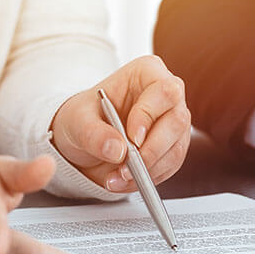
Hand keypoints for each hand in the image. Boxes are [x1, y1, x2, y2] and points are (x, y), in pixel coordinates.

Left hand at [51, 55, 190, 192]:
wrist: (84, 139)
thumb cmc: (83, 118)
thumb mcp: (77, 121)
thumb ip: (94, 133)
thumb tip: (117, 150)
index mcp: (148, 73)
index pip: (164, 91)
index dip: (150, 115)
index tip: (132, 139)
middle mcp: (167, 96)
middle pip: (177, 122)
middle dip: (151, 150)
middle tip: (125, 167)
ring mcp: (174, 123)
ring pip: (176, 148)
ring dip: (147, 170)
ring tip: (116, 178)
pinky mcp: (173, 147)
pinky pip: (170, 166)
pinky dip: (148, 178)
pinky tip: (125, 180)